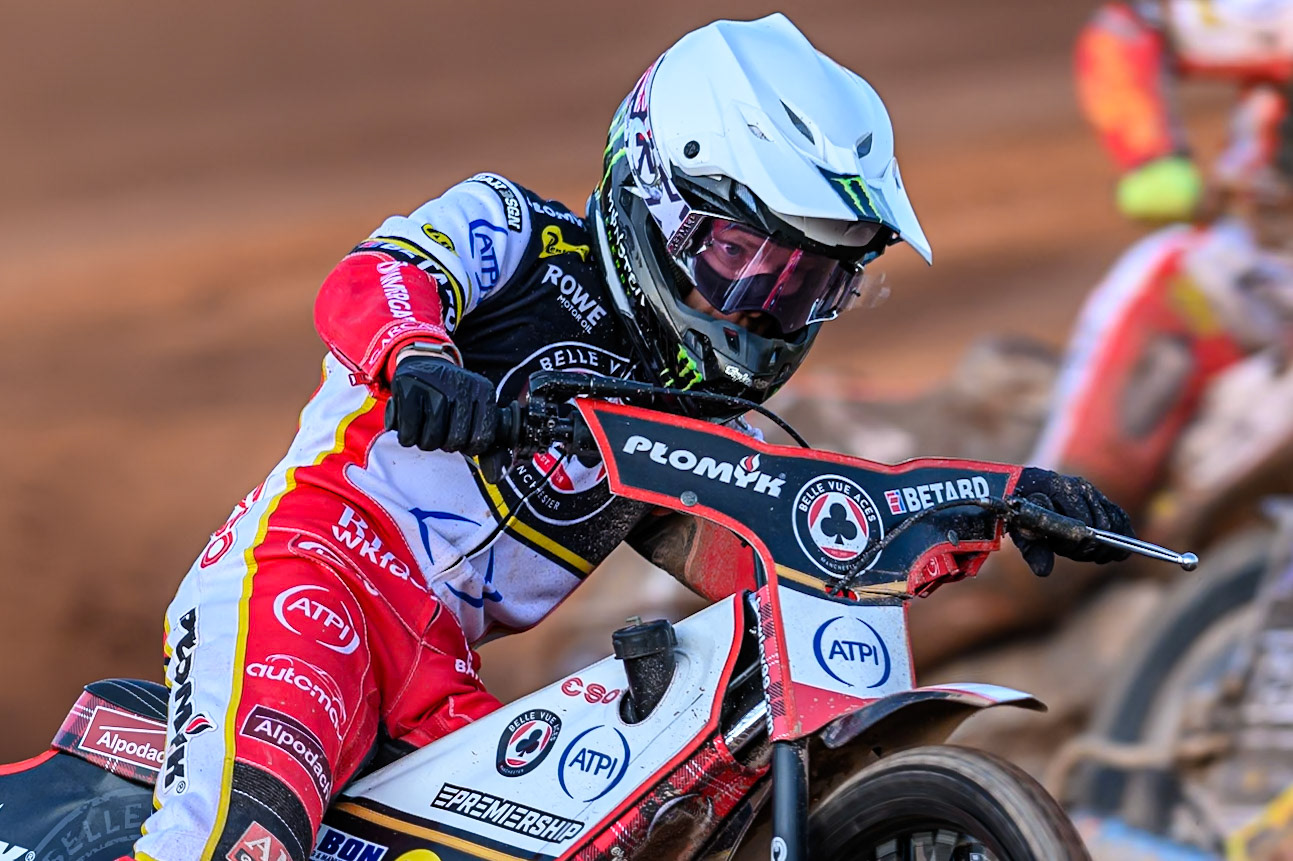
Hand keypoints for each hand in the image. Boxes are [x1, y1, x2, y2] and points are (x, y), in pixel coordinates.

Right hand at [385, 356, 498, 454]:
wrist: (424, 364)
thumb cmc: (452, 397)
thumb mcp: (476, 413)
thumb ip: (487, 445)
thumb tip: (495, 476)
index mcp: (484, 391)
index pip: (482, 438)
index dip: (470, 447)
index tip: (463, 438)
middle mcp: (462, 386)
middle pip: (455, 441)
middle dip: (447, 444)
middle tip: (442, 430)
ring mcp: (434, 386)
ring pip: (431, 440)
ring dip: (426, 441)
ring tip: (427, 425)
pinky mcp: (408, 390)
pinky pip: (408, 434)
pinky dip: (407, 436)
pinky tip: (412, 422)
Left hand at [1008, 467, 1132, 576]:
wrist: (1021, 490)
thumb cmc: (1021, 512)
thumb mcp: (1022, 532)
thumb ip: (1033, 550)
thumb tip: (1044, 572)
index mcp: (1058, 489)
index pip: (1082, 522)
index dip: (1075, 544)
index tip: (1061, 550)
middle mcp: (1079, 487)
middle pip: (1102, 524)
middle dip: (1088, 546)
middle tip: (1072, 553)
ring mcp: (1092, 492)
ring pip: (1114, 523)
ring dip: (1103, 544)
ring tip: (1085, 552)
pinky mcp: (1100, 499)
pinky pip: (1120, 517)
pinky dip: (1121, 535)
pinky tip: (1113, 552)